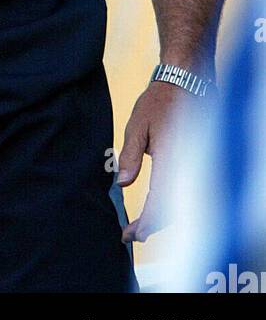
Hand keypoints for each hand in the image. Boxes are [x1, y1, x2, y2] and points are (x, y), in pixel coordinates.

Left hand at [116, 80, 184, 242]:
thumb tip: (121, 183)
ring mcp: (195, 166)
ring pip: (182, 205)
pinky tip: (156, 209)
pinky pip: (186, 194)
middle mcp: (187, 166)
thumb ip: (130, 156)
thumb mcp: (137, 126)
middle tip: (130, 235)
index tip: (131, 234)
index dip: (146, 222)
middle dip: (152, 227)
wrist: (187, 84)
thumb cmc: (159, 102)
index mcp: (172, 158)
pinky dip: (171, 206)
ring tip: (140, 227)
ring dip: (162, 219)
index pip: (160, 201)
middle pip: (173, 210)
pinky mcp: (197, 164)